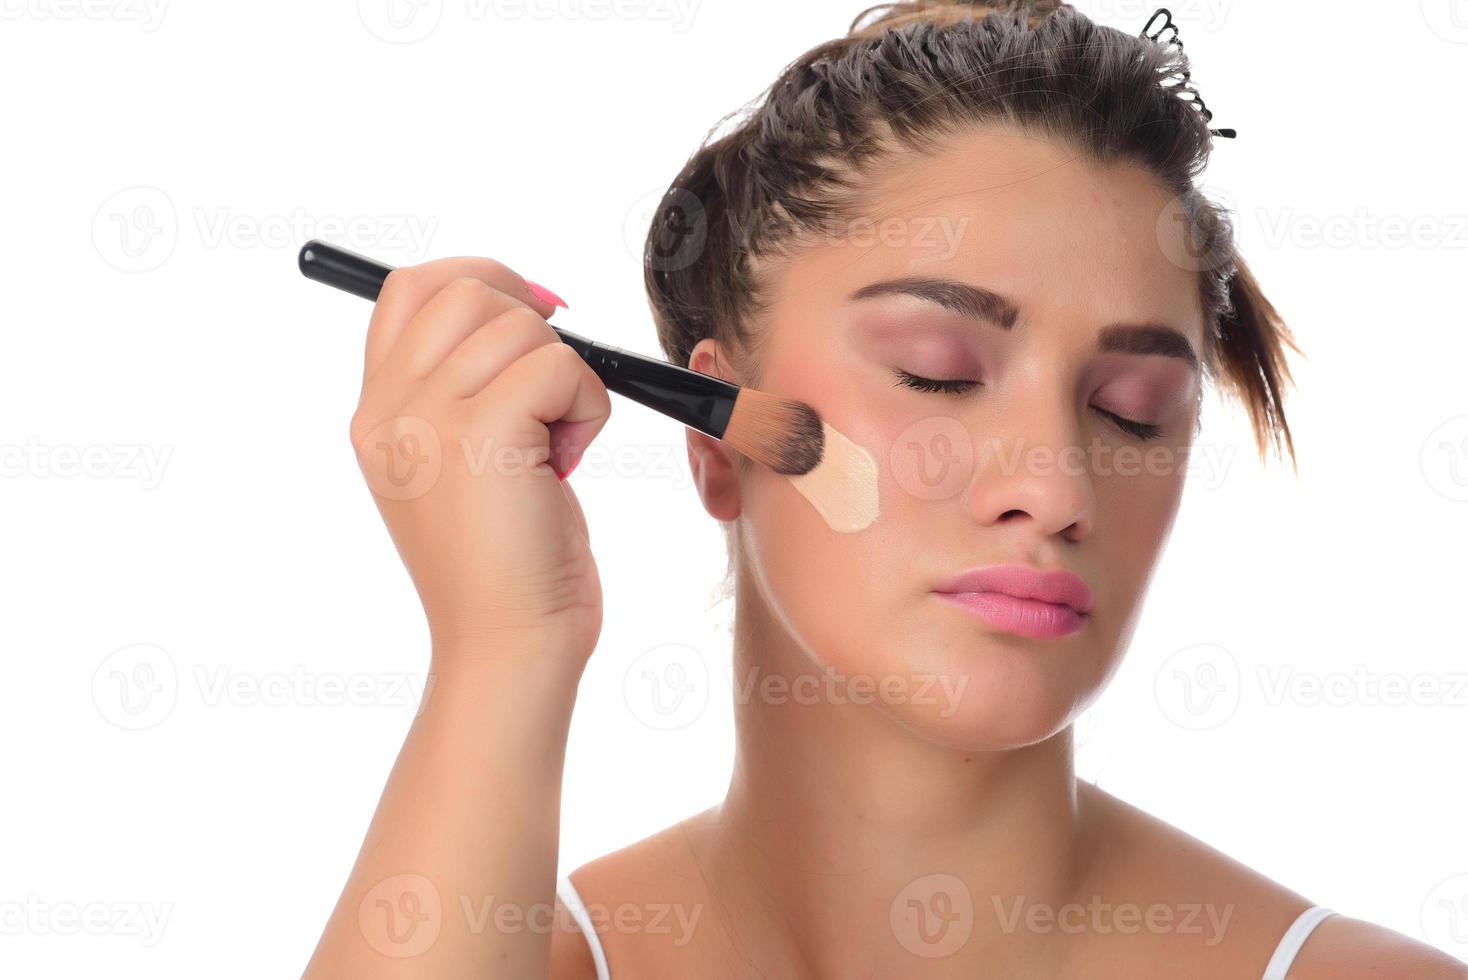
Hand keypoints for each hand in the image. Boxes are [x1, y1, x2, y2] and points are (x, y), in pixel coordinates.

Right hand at [348, 257, 610, 668]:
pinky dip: (588, 405)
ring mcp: (429, 418)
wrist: (509, 645)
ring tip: (557, 446)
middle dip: (532, 326)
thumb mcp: (459, 465)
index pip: (408, 288)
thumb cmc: (505, 563)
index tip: (538, 316)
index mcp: (376, 411)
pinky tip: (570, 462)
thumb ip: (464, 392)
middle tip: (552, 397)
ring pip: (521, 327)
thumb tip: (527, 311)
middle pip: (466, 288)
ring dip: (569, 377)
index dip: (481, 279)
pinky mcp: (484, 433)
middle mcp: (390, 407)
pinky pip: (561, 365)